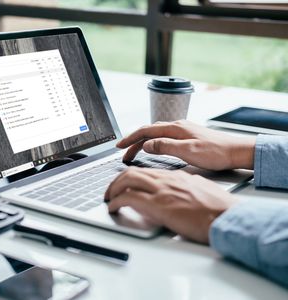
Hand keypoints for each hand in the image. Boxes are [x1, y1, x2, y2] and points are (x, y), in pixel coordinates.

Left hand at [105, 168, 238, 243]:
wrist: (227, 216)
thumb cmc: (219, 207)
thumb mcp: (201, 189)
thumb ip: (186, 185)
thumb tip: (179, 188)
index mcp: (175, 176)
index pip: (145, 171)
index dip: (130, 177)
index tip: (124, 184)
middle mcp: (166, 179)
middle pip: (132, 172)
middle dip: (116, 181)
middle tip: (110, 191)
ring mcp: (162, 190)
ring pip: (127, 179)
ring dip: (113, 189)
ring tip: (108, 198)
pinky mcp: (159, 204)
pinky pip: (128, 197)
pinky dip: (116, 201)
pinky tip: (113, 208)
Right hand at [117, 120, 255, 170]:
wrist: (236, 151)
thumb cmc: (216, 152)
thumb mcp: (188, 151)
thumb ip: (165, 147)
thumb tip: (147, 145)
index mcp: (175, 128)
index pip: (146, 131)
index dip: (131, 138)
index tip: (119, 146)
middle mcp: (177, 126)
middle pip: (149, 132)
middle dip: (134, 142)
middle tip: (123, 153)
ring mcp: (182, 130)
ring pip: (156, 134)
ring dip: (143, 143)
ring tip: (134, 153)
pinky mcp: (187, 136)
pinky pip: (164, 137)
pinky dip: (153, 143)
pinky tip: (154, 149)